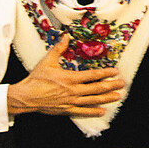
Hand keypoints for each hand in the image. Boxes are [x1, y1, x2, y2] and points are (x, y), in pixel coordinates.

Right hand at [7, 37, 124, 116]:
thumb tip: (66, 36)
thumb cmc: (36, 79)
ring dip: (106, 98)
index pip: (92, 75)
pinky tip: (101, 111)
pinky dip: (93, 111)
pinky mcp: (66, 109)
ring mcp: (71, 101)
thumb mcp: (47, 61)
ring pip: (92, 100)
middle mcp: (73, 90)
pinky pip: (82, 111)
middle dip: (111, 85)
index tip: (115, 72)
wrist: (26, 97)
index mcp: (70, 78)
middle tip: (121, 84)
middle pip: (96, 88)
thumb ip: (58, 49)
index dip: (105, 73)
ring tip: (117, 96)